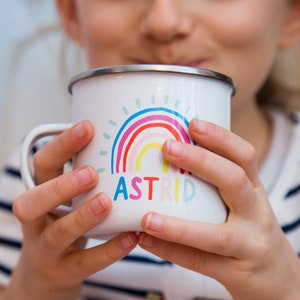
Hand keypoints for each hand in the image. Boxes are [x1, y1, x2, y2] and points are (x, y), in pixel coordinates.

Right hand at [6, 121, 136, 299]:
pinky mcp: (64, 272)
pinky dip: (109, 250)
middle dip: (61, 186)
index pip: (42, 165)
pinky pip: (85, 263)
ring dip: (82, 217)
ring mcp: (47, 250)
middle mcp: (37, 221)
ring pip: (57, 234)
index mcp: (41, 193)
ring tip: (106, 202)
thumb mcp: (66, 198)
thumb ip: (84, 174)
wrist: (47, 274)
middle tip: (90, 173)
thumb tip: (123, 141)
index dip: (61, 146)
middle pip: (33, 202)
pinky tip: (132, 237)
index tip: (88, 127)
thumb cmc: (64, 223)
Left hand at [138, 119, 299, 299]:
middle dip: (201, 162)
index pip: (245, 157)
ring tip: (146, 217)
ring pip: (215, 235)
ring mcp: (248, 245)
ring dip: (178, 226)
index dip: (221, 138)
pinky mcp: (236, 273)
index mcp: (255, 190)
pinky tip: (145, 240)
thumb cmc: (249, 229)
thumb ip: (217, 182)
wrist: (277, 276)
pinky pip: (200, 262)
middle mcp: (256, 214)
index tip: (193, 123)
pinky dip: (170, 251)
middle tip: (167, 147)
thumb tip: (174, 155)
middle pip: (234, 182)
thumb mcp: (243, 201)